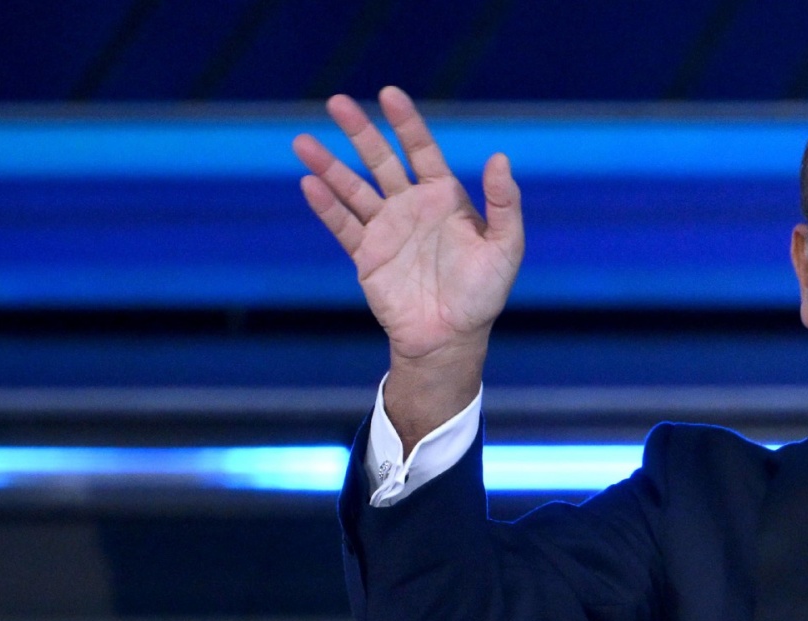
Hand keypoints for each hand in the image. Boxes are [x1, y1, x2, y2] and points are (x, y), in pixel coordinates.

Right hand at [293, 87, 523, 445]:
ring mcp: (387, 230)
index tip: (389, 94)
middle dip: (360, 132)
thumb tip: (500, 158)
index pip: (422, 150)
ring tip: (302, 142)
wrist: (451, 338)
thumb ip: (505, 204)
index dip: (407, 123)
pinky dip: (327, 207)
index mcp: (445, 198)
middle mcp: (412, 207)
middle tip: (337, 102)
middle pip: (380, 160)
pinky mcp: (367, 256)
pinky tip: (309, 184)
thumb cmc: (483, 294)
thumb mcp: (505, 247)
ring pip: (353, 189)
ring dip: (329, 166)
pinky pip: (344, 226)